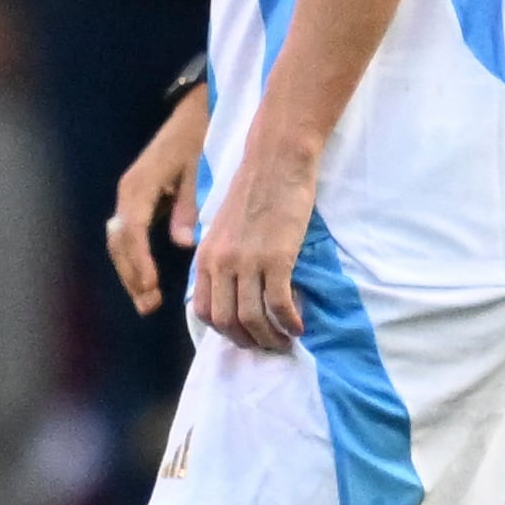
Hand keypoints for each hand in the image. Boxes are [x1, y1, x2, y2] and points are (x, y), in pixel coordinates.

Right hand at [104, 88, 206, 316]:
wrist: (197, 111)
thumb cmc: (200, 136)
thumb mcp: (200, 168)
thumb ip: (190, 204)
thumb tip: (183, 243)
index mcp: (140, 184)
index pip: (131, 231)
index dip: (139, 261)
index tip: (152, 287)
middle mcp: (129, 192)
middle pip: (119, 242)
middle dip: (131, 274)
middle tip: (149, 304)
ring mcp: (131, 196)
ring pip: (120, 242)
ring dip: (131, 272)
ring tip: (148, 301)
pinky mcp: (140, 200)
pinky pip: (129, 235)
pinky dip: (135, 259)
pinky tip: (148, 281)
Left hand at [188, 129, 314, 353]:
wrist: (276, 159)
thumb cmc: (254, 188)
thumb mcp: (223, 226)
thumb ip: (221, 257)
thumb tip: (231, 290)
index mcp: (205, 256)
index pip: (204, 311)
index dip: (224, 332)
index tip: (245, 336)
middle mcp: (221, 263)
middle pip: (227, 321)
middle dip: (248, 341)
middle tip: (269, 345)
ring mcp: (247, 261)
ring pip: (253, 319)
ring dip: (271, 338)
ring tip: (286, 341)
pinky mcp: (276, 257)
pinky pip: (279, 304)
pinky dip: (290, 322)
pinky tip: (300, 326)